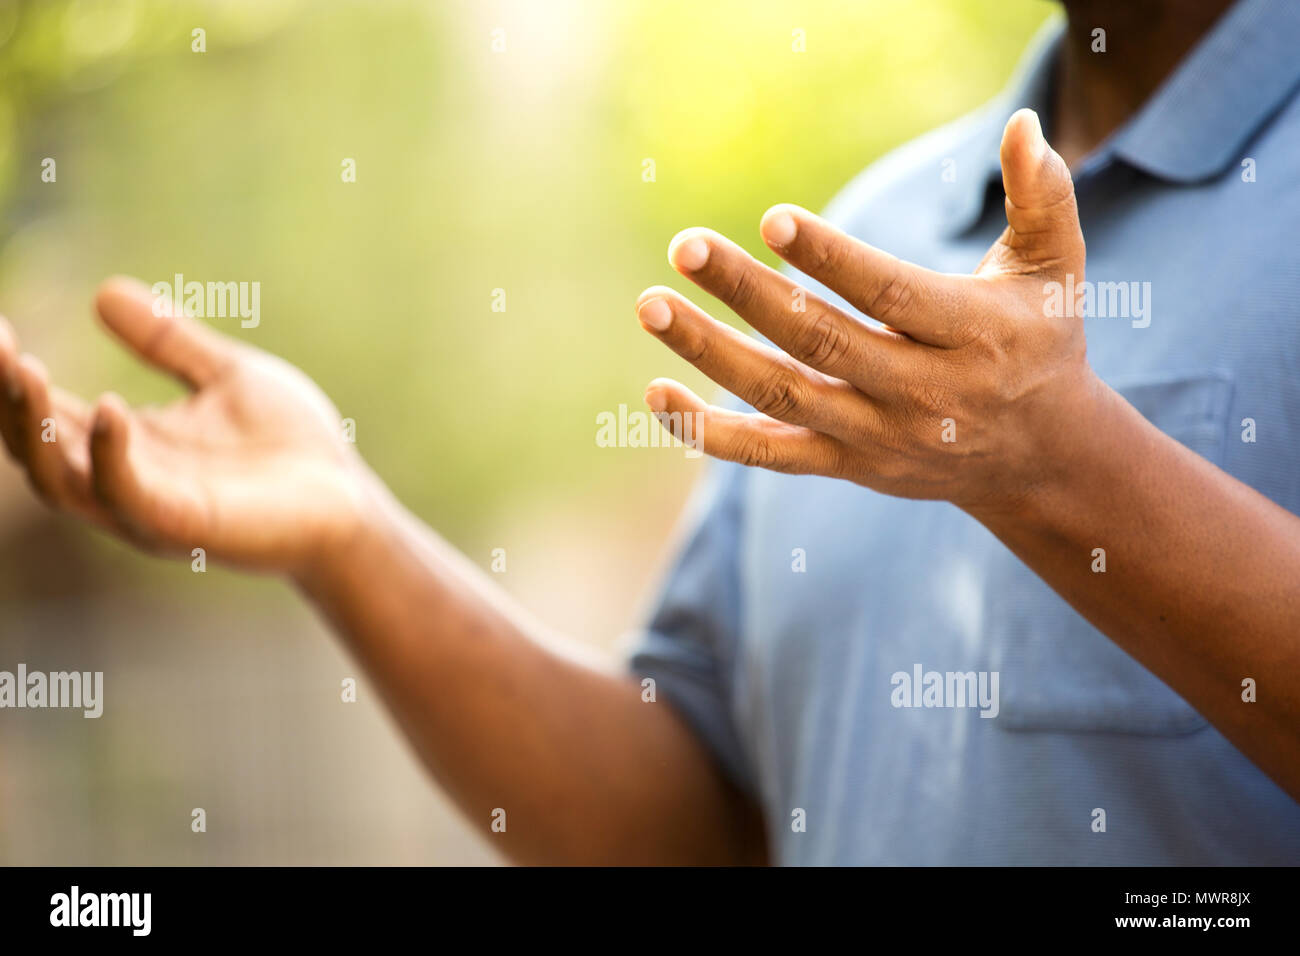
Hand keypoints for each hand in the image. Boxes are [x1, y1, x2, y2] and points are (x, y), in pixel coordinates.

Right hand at [0, 277, 373, 575]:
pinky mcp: (185, 528)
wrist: (349, 499)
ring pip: (61, 480)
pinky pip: (129, 497)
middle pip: (36, 447)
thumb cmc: (292, 445)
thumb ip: (166, 341)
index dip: (12, 373)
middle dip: (6, 398)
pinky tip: (108, 409)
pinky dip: (111, 457)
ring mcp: (149, 509)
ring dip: (34, 428)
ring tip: (24, 368)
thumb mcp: (225, 375)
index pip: (47, 410)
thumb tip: (102, 290)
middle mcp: (124, 480)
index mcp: (127, 444)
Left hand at [636, 109, 1103, 515]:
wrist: (1037, 456)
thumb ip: (1043, 195)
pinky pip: (768, 455)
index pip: (890, 295)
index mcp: (972, 335)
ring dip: (710, 354)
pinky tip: (659, 394)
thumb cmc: (1039, 342)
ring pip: (782, 397)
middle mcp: (921, 393)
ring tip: (652, 306)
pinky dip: (710, 432)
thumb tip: (1021, 124)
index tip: (772, 221)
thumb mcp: (1056, 269)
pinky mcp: (847, 466)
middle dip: (749, 294)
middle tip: (686, 246)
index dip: (831, 261)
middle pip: (821, 342)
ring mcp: (878, 436)